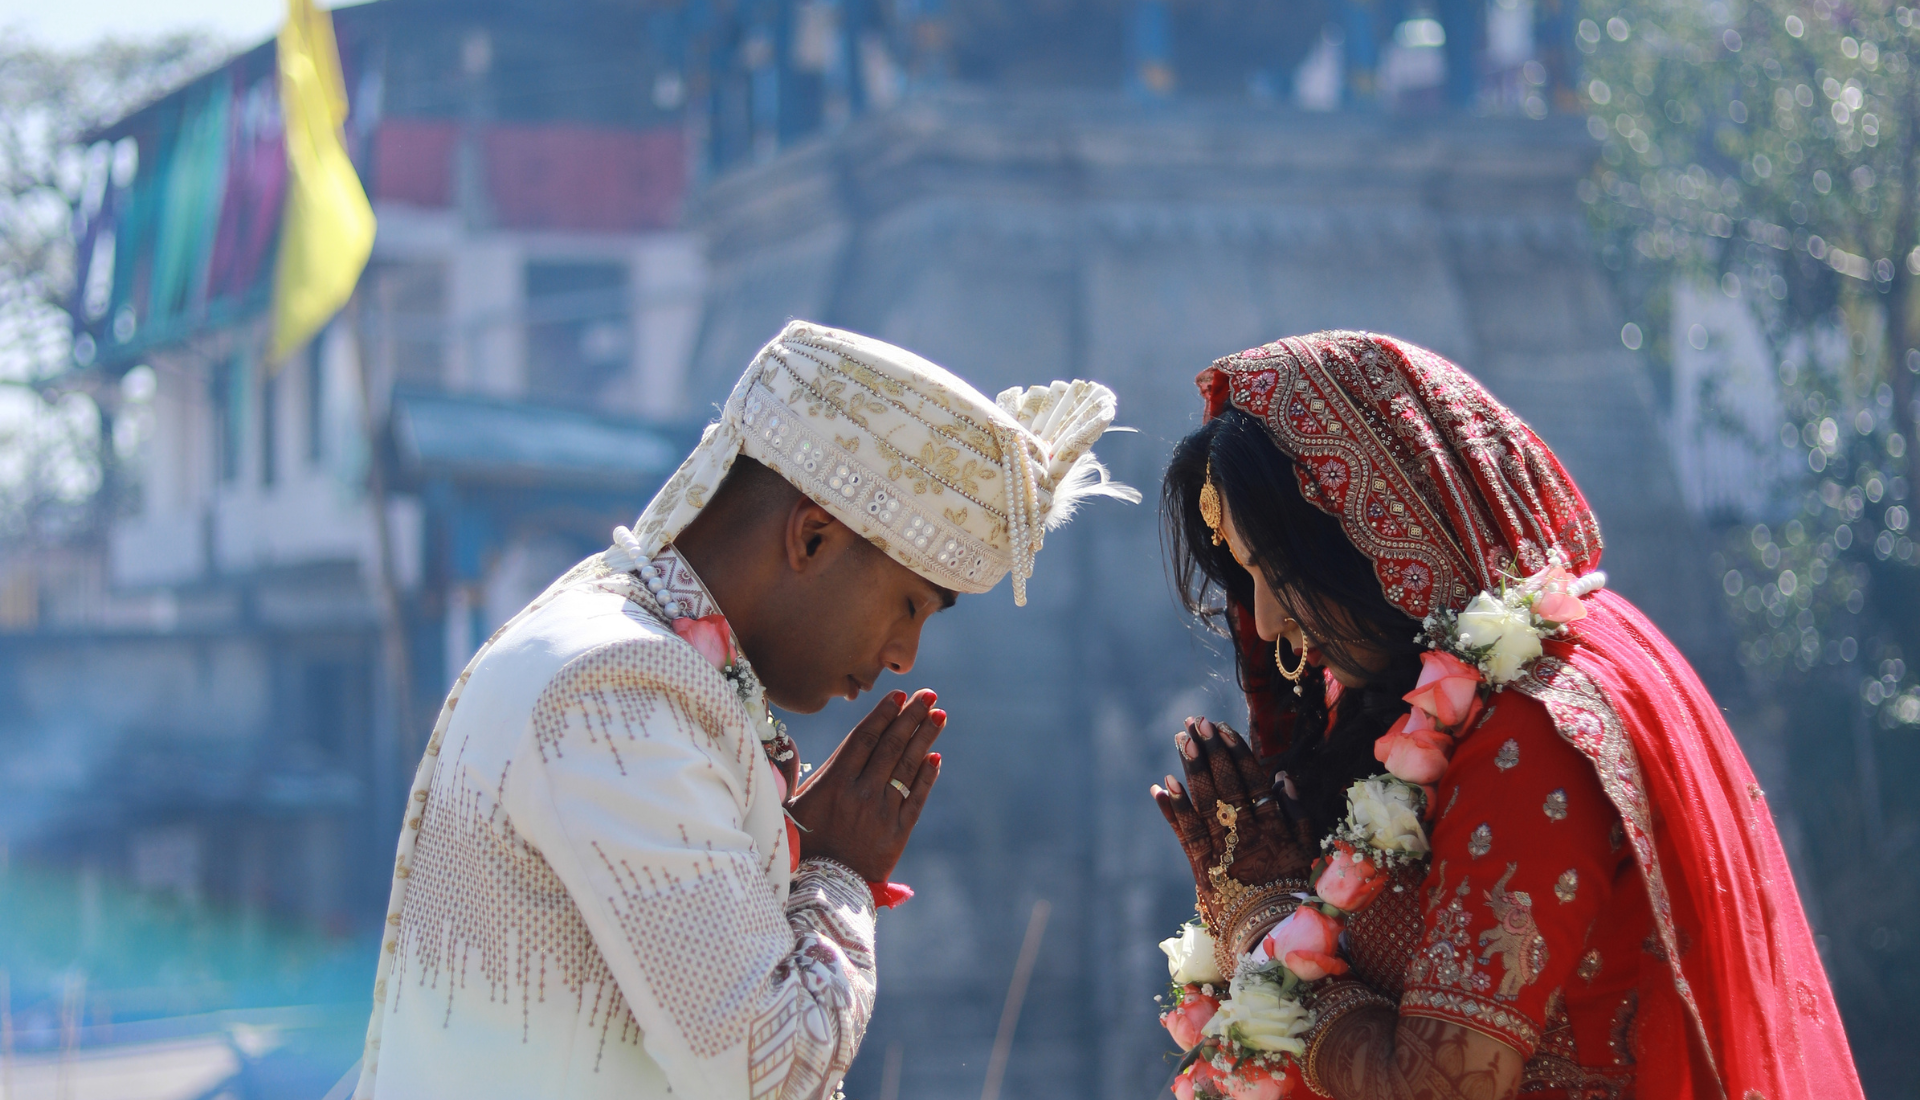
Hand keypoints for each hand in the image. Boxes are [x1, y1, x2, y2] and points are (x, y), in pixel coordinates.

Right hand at [790, 689, 945, 881]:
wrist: (821, 891)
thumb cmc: (799, 846)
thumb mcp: (787, 808)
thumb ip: (791, 773)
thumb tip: (786, 741)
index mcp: (834, 783)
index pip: (865, 738)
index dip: (884, 714)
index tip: (900, 695)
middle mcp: (861, 793)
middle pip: (891, 746)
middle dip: (912, 717)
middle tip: (929, 695)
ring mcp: (882, 812)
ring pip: (908, 767)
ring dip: (925, 739)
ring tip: (939, 715)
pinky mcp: (898, 833)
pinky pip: (917, 798)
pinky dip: (927, 777)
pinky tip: (935, 758)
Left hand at [1151, 717, 1314, 914]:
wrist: (1272, 933)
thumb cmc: (1293, 888)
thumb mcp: (1306, 850)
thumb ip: (1297, 814)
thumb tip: (1283, 778)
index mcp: (1273, 828)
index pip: (1254, 782)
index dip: (1238, 753)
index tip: (1225, 728)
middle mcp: (1246, 836)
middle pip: (1225, 787)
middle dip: (1210, 752)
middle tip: (1197, 721)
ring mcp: (1222, 851)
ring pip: (1204, 804)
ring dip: (1191, 770)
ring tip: (1180, 740)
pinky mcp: (1201, 868)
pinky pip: (1185, 835)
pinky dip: (1173, 811)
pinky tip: (1161, 785)